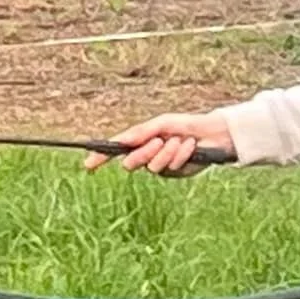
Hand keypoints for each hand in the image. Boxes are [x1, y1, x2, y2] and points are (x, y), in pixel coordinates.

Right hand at [83, 112, 234, 176]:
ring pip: (152, 166)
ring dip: (167, 152)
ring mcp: (160, 167)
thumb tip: (121, 141)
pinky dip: (180, 155)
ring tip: (181, 141)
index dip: (100, 158)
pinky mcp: (175, 174)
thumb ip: (140, 133)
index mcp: (140, 141)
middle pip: (131, 162)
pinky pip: (170, 168)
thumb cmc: (184, 124)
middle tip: (158, 141)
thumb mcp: (159, 125)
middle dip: (144, 152)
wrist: (211, 133)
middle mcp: (147, 156)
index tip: (88, 164)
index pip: (115, 151)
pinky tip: (190, 148)